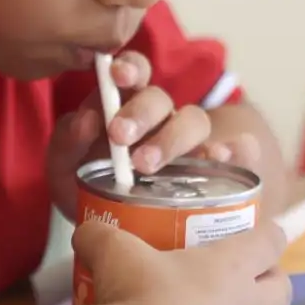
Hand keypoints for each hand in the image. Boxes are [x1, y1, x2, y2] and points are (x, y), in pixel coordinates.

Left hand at [47, 52, 261, 212]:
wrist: (117, 237)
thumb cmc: (89, 189)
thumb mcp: (65, 169)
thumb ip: (68, 141)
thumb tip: (86, 121)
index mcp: (125, 105)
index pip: (134, 71)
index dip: (129, 67)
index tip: (117, 75)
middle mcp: (161, 119)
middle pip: (161, 98)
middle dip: (140, 112)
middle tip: (119, 137)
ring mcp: (191, 145)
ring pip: (195, 121)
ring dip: (172, 137)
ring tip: (147, 165)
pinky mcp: (218, 171)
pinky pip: (239, 152)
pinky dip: (236, 150)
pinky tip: (222, 159)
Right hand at [74, 216, 292, 304]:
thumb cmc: (135, 299)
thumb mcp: (113, 252)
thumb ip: (102, 237)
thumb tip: (87, 231)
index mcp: (233, 266)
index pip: (271, 241)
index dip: (268, 237)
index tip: (259, 238)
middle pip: (283, 289)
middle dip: (272, 282)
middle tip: (248, 282)